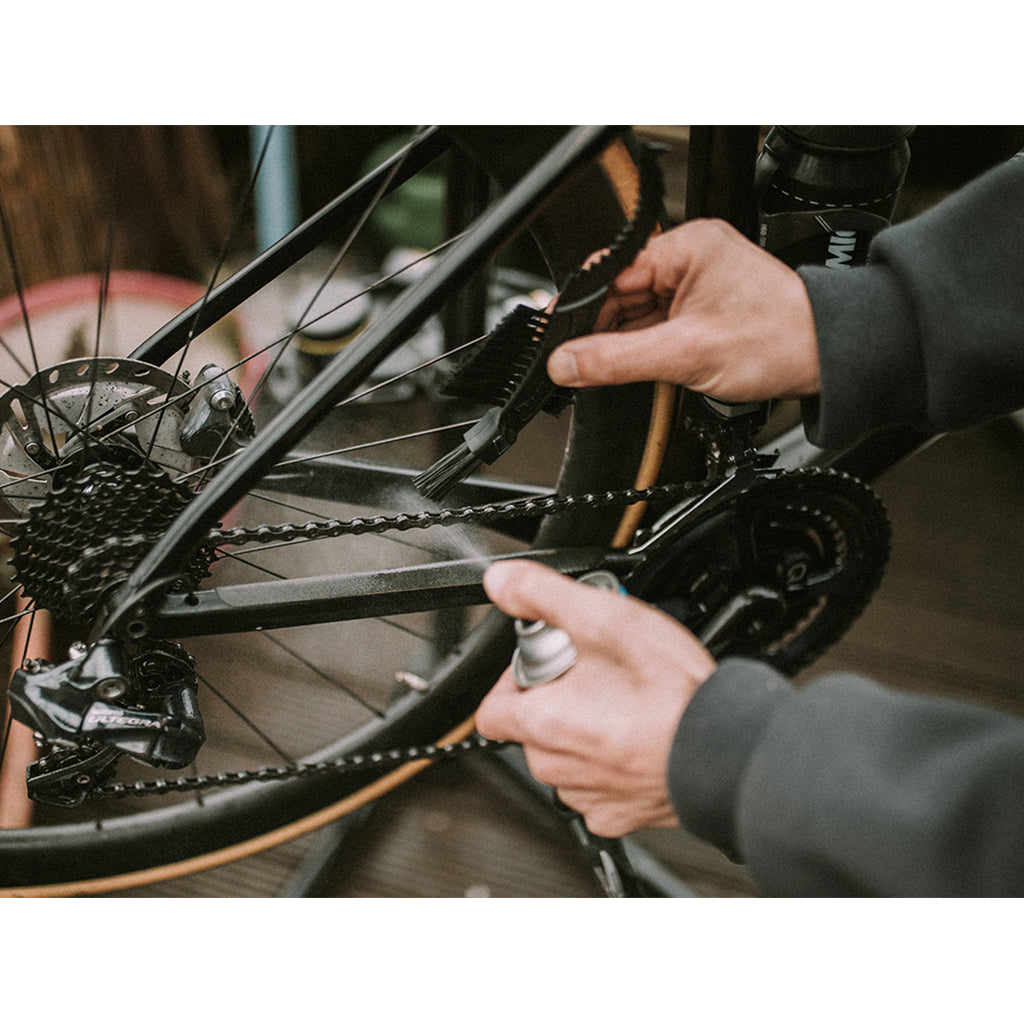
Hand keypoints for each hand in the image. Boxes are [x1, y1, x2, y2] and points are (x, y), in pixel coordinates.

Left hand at [475, 560, 715, 836]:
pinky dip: (609, 764)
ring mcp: (588, 795)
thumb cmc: (673, 694)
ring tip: (623, 705)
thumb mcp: (607, 619)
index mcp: (542, 723)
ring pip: (563, 758)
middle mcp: (556, 768)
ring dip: (581, 733)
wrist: (727, 750)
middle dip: (555, 700)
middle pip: (530, 728)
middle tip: (597, 676)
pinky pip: (596, 787)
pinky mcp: (618, 815)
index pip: (491, 709)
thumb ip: (544, 595)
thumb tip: (502, 581)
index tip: (545, 666)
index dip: (514, 680)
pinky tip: (636, 739)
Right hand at [548, 219, 820, 402]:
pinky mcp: (701, 306)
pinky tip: (641, 366)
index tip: (556, 340)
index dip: (578, 309)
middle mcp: (689, 256)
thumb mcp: (684, 354)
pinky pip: (655, 324)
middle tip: (580, 365)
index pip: (610, 273)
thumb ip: (616, 359)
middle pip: (619, 294)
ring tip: (622, 369)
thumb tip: (565, 364)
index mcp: (685, 246)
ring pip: (635, 313)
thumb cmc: (779, 340)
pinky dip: (644, 347)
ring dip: (623, 343)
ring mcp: (695, 282)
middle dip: (600, 331)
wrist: (826, 358)